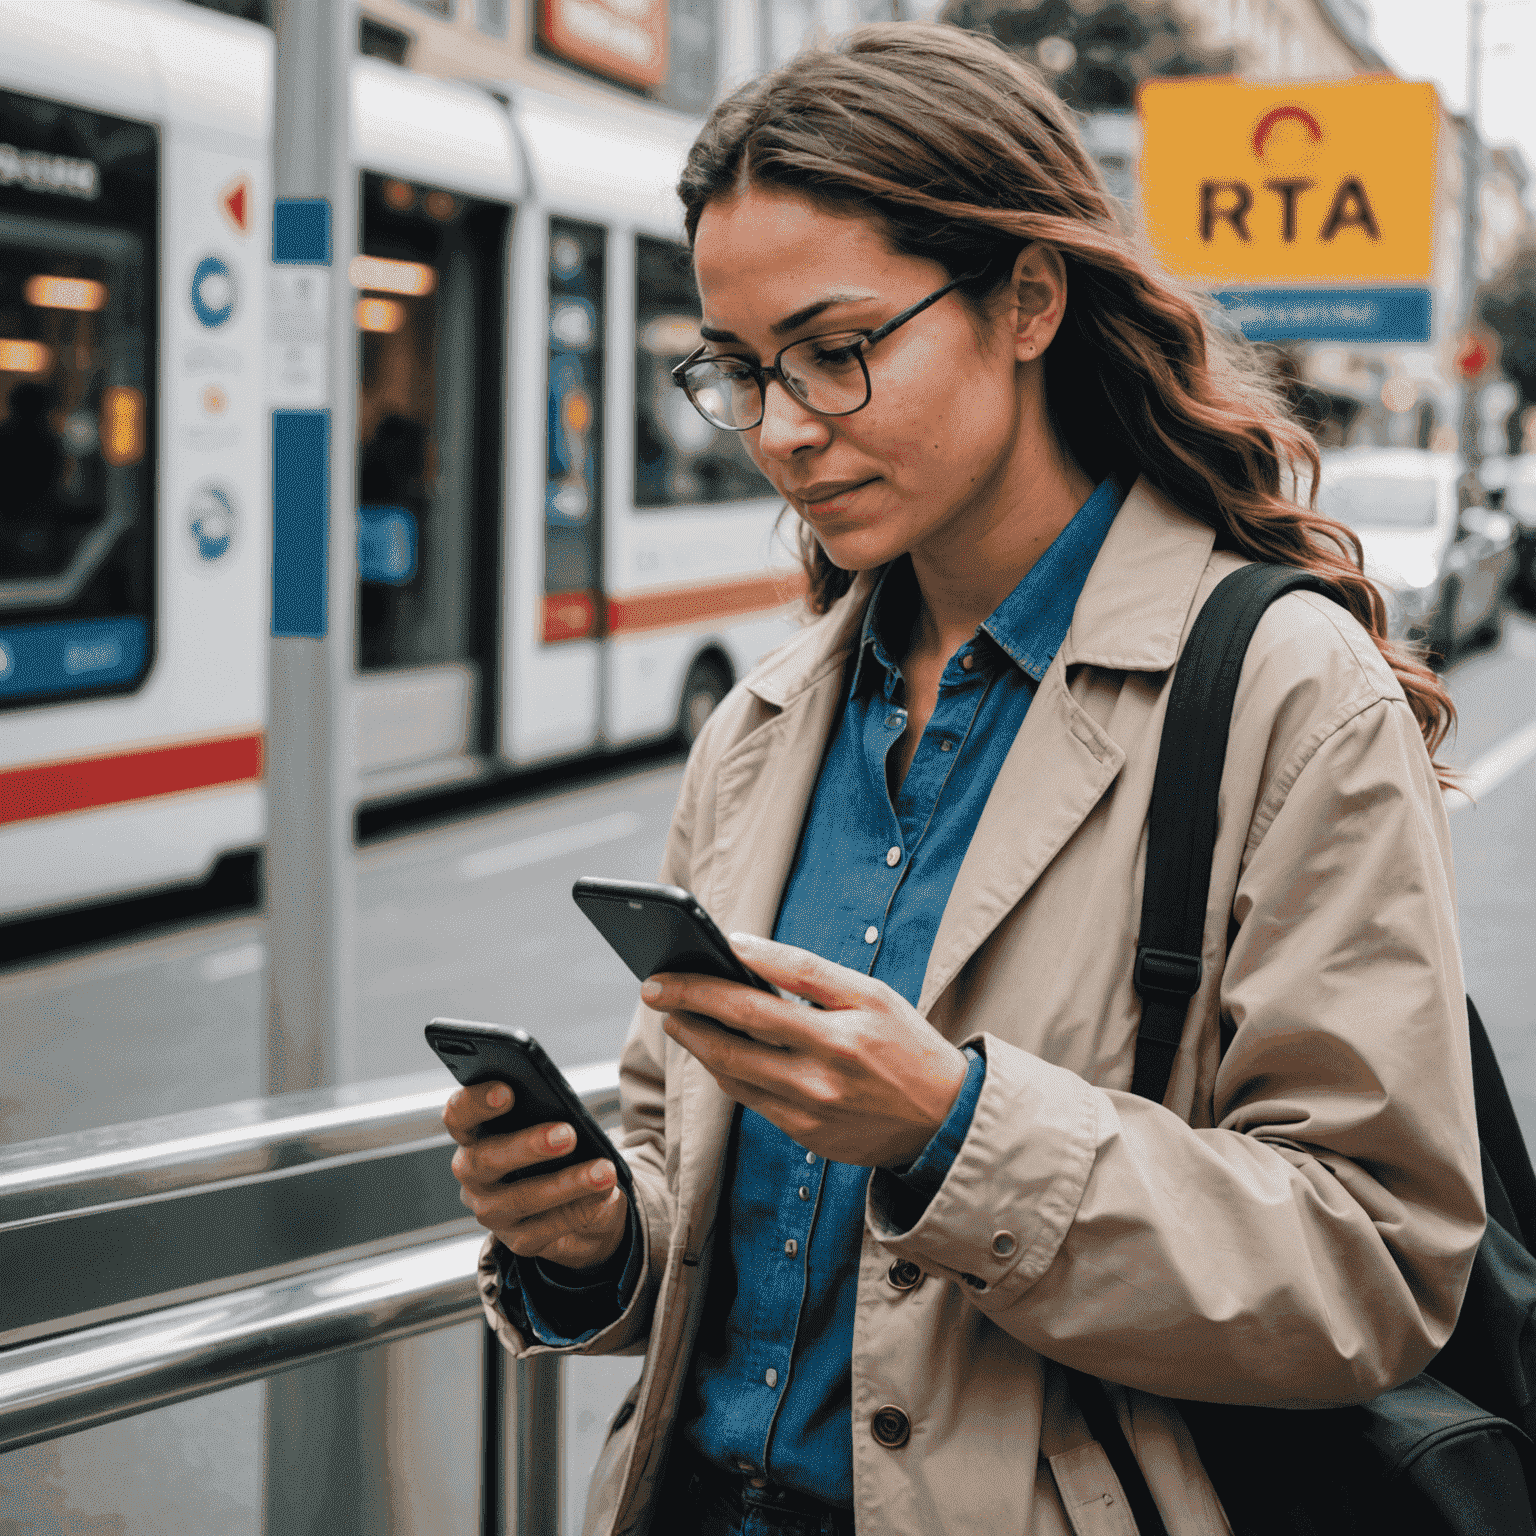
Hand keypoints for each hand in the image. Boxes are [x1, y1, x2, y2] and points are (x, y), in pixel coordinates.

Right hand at [444, 1082, 628, 1270]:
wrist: (581, 1203)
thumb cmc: (560, 1151)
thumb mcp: (557, 1126)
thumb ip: (556, 1116)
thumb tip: (574, 1121)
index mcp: (474, 1135)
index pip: (458, 1116)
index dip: (476, 1102)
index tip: (508, 1091)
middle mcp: (473, 1174)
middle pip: (484, 1159)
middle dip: (527, 1146)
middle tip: (567, 1134)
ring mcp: (491, 1211)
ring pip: (518, 1199)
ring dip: (564, 1184)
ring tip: (602, 1170)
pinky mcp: (517, 1240)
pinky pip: (544, 1229)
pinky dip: (577, 1211)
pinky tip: (602, 1196)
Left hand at [644, 934, 967, 1166]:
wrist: (944, 1121)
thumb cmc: (905, 1044)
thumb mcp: (871, 994)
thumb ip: (808, 971)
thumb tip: (743, 948)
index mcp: (842, 1031)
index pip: (760, 998)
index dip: (711, 982)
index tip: (676, 966)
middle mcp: (823, 1073)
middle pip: (734, 1037)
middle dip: (686, 1009)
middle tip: (654, 988)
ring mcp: (810, 1109)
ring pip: (733, 1073)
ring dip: (697, 1043)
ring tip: (677, 1016)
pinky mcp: (804, 1133)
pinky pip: (750, 1099)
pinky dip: (725, 1071)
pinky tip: (714, 1050)